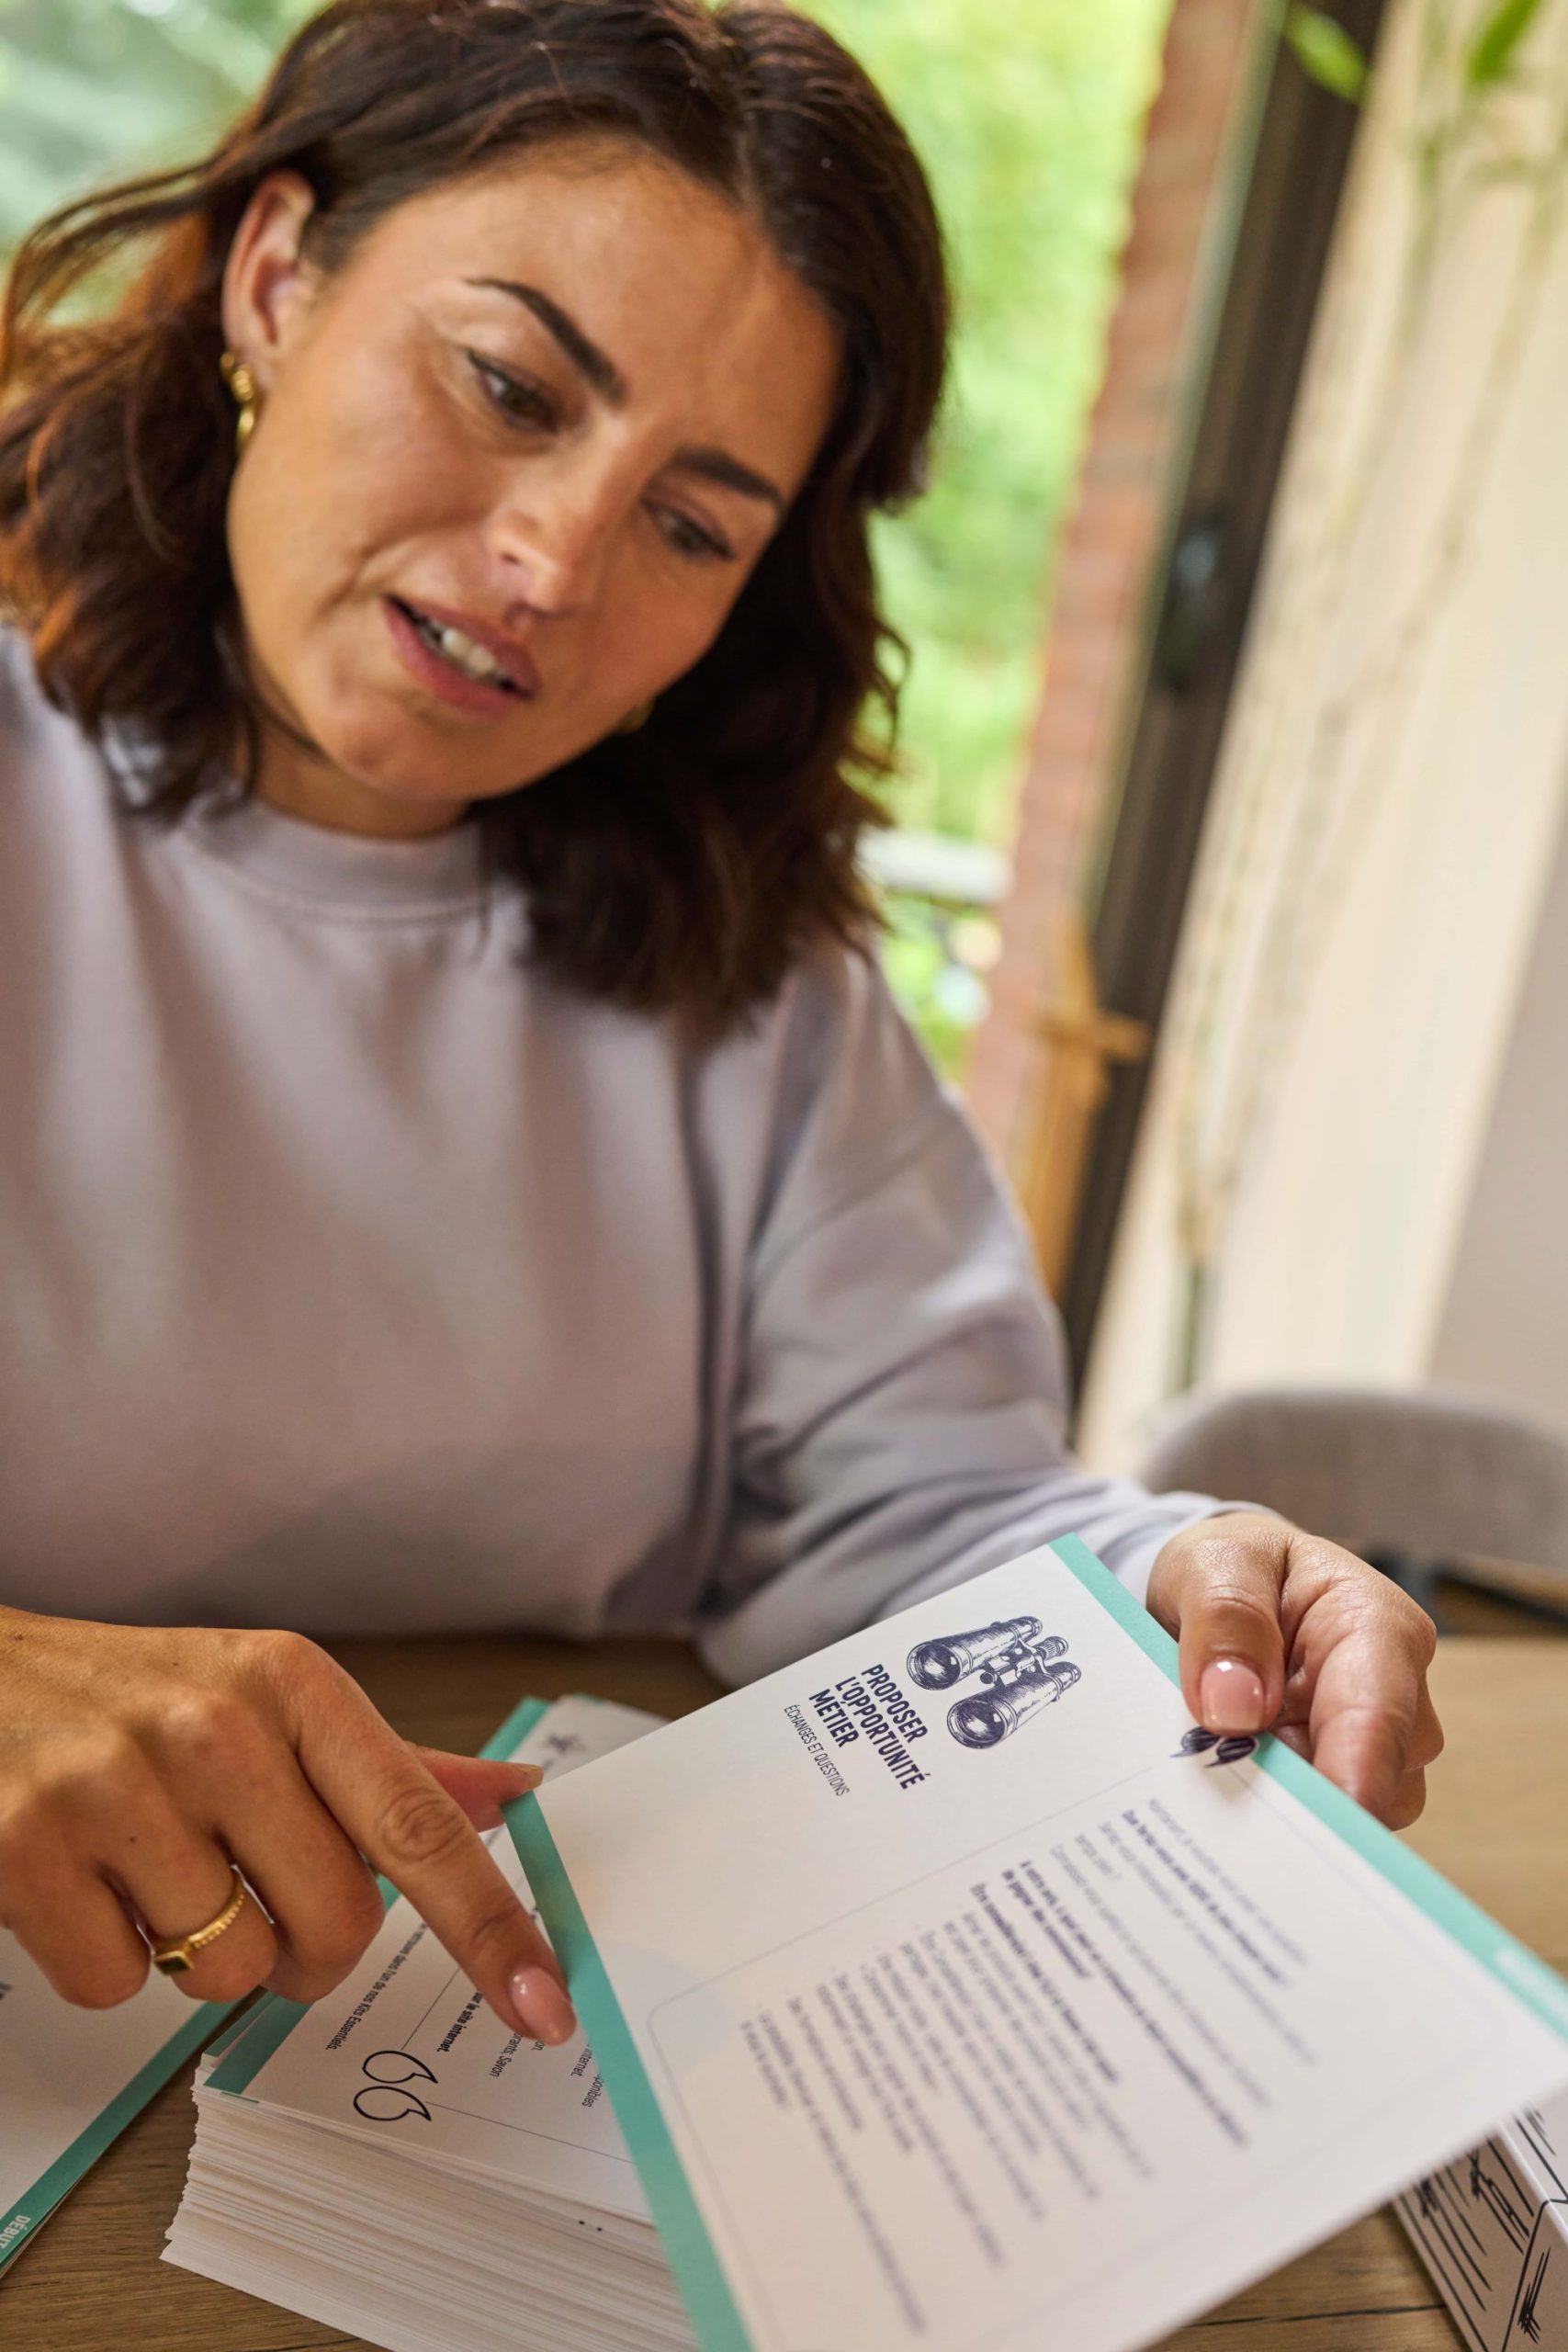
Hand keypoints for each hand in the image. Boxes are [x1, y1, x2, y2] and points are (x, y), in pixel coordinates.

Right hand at [0, 1608, 575, 2039]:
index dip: (493, 1926)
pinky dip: (108, 1962)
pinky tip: (83, 1884)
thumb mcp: (264, 1697)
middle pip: (337, 1927)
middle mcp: (215, 1726)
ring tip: (150, 1870)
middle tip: (254, 1900)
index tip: (550, 2005)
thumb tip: (516, 1797)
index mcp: (292, 1683)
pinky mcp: (26, 1853)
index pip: (418, 1824)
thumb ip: (391, 1766)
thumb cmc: (134, 1697)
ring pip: (231, 1971)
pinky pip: (120, 1989)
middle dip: (308, 1952)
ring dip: (202, 1957)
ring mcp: (116, 1787)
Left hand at [1144, 1513, 1442, 1827]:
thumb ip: (1225, 1620)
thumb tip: (1237, 1708)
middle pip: (1374, 1780)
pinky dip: (1276, 1812)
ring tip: (1218, 1765)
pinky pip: (1323, 1819)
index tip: (1321, 1825)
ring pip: (1350, 1810)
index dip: (1353, 1778)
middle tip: (1221, 1788)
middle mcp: (1396, 1693)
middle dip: (1302, 1797)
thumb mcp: (1214, 1564)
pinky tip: (1232, 1788)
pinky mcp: (1344, 1777)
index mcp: (1377, 1625)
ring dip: (1284, 1803)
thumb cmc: (1233, 1567)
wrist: (1225, 1588)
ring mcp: (1376, 1744)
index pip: (1376, 1714)